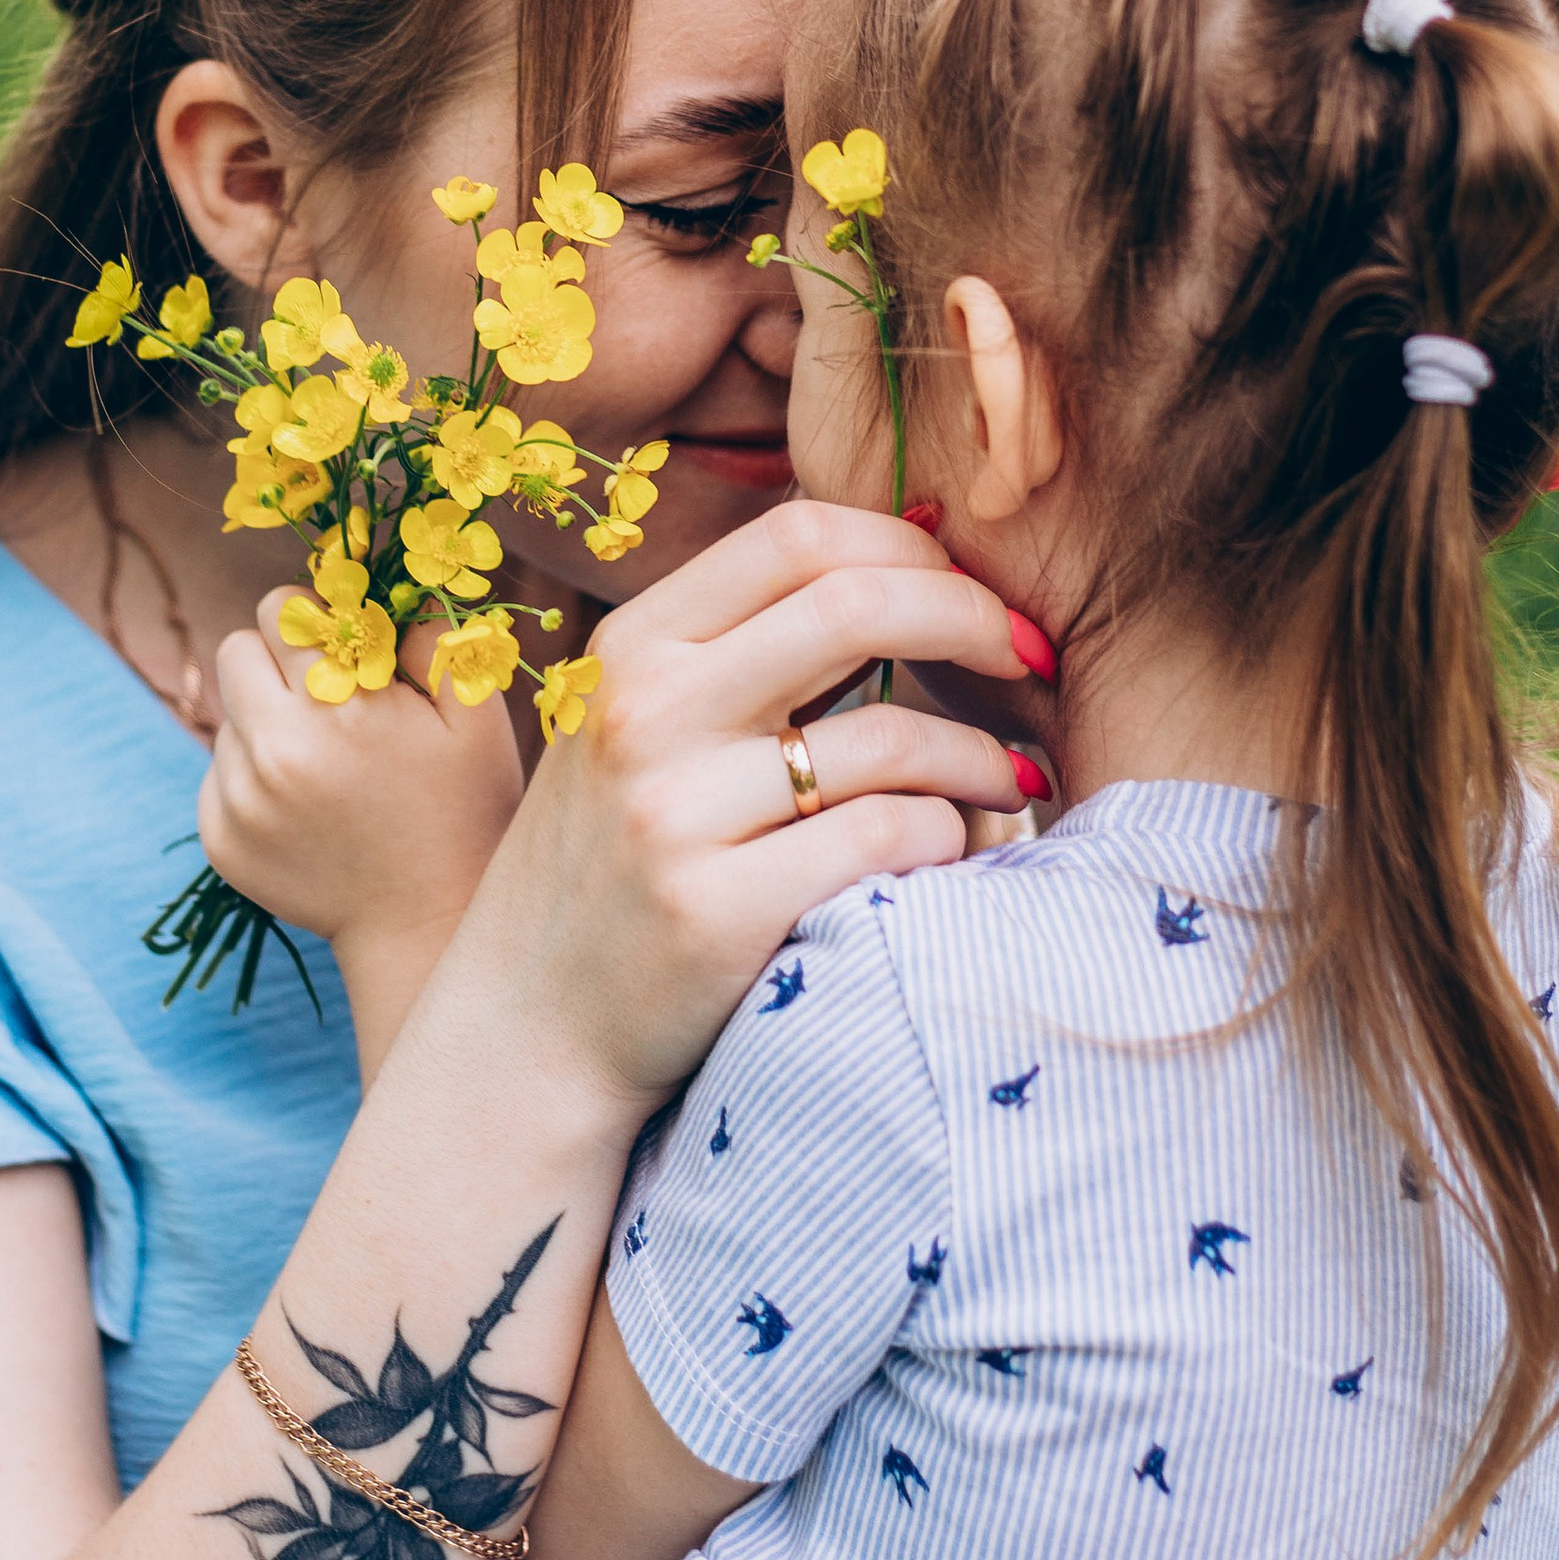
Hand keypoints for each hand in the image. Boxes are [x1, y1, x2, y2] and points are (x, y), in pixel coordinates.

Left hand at [200, 600, 526, 1071]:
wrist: (429, 923)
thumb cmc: (464, 807)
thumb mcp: (475, 714)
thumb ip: (429, 639)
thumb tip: (378, 594)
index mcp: (336, 707)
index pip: (280, 610)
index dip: (316, 621)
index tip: (347, 650)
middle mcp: (274, 751)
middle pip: (235, 651)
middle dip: (278, 659)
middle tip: (326, 695)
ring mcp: (239, 800)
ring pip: (226, 714)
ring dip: (267, 719)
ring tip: (326, 762)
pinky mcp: (219, 838)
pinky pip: (217, 772)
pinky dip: (254, 775)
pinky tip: (308, 804)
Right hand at [422, 502, 1030, 1118]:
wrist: (527, 1025)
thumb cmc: (613, 863)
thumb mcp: (639, 727)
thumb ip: (742, 649)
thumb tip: (914, 559)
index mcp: (634, 646)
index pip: (800, 534)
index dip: (912, 545)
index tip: (970, 594)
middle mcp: (646, 713)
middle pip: (857, 605)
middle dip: (977, 620)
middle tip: (1030, 662)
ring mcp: (676, 814)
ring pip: (894, 738)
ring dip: (985, 758)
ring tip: (1013, 781)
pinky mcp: (716, 912)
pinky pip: (887, 842)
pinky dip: (948, 839)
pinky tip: (951, 854)